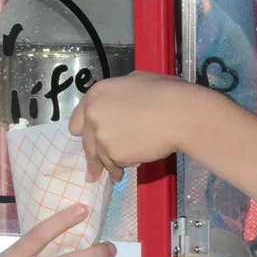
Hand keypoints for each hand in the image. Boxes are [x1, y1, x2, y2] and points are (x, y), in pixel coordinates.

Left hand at [69, 72, 208, 178]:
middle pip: (87, 143)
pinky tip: (136, 163)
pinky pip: (118, 162)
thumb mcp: (137, 81)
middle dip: (93, 158)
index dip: (85, 132)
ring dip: (110, 166)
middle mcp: (93, 115)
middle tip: (94, 173)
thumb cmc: (165, 93)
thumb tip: (121, 101)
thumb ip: (119, 94)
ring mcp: (102, 135)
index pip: (77, 120)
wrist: (179, 114)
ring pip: (102, 157)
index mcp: (97, 95)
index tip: (88, 142)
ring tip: (118, 175)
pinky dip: (125, 165)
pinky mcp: (114, 153)